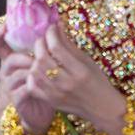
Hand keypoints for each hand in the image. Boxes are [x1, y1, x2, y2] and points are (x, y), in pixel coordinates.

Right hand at [0, 23, 56, 134]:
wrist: (40, 112)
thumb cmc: (43, 85)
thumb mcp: (43, 63)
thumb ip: (45, 46)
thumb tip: (56, 25)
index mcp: (11, 61)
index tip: (5, 25)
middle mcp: (6, 73)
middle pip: (9, 59)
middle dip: (25, 57)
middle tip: (39, 57)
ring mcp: (9, 86)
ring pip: (16, 74)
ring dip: (32, 71)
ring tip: (45, 72)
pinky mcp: (16, 99)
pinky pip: (24, 89)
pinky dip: (34, 85)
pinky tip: (45, 84)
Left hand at [23, 19, 126, 134]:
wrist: (102, 108)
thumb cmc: (98, 82)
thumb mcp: (88, 61)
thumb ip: (70, 45)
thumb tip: (57, 26)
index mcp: (80, 71)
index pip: (56, 48)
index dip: (51, 34)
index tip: (52, 29)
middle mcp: (67, 83)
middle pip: (42, 58)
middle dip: (40, 44)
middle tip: (45, 40)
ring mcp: (57, 94)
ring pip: (35, 71)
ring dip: (35, 58)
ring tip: (41, 54)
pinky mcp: (51, 101)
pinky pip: (32, 86)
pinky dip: (32, 75)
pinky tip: (39, 70)